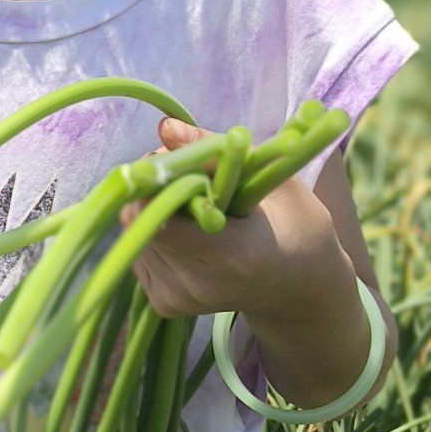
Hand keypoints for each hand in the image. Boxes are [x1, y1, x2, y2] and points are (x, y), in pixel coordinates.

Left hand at [122, 115, 354, 323]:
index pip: (162, 218)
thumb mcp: (272, 180)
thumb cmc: (294, 223)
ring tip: (193, 204)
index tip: (176, 163)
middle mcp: (197, 285)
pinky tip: (187, 229)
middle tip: (187, 175)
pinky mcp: (164, 304)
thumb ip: (216, 152)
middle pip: (140, 221)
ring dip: (152, 208)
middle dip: (154, 190)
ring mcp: (178, 299)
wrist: (298, 285)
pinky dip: (155, 230)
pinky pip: (138, 250)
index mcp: (232, 255)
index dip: (158, 183)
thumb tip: (165, 127)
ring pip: (133, 232)